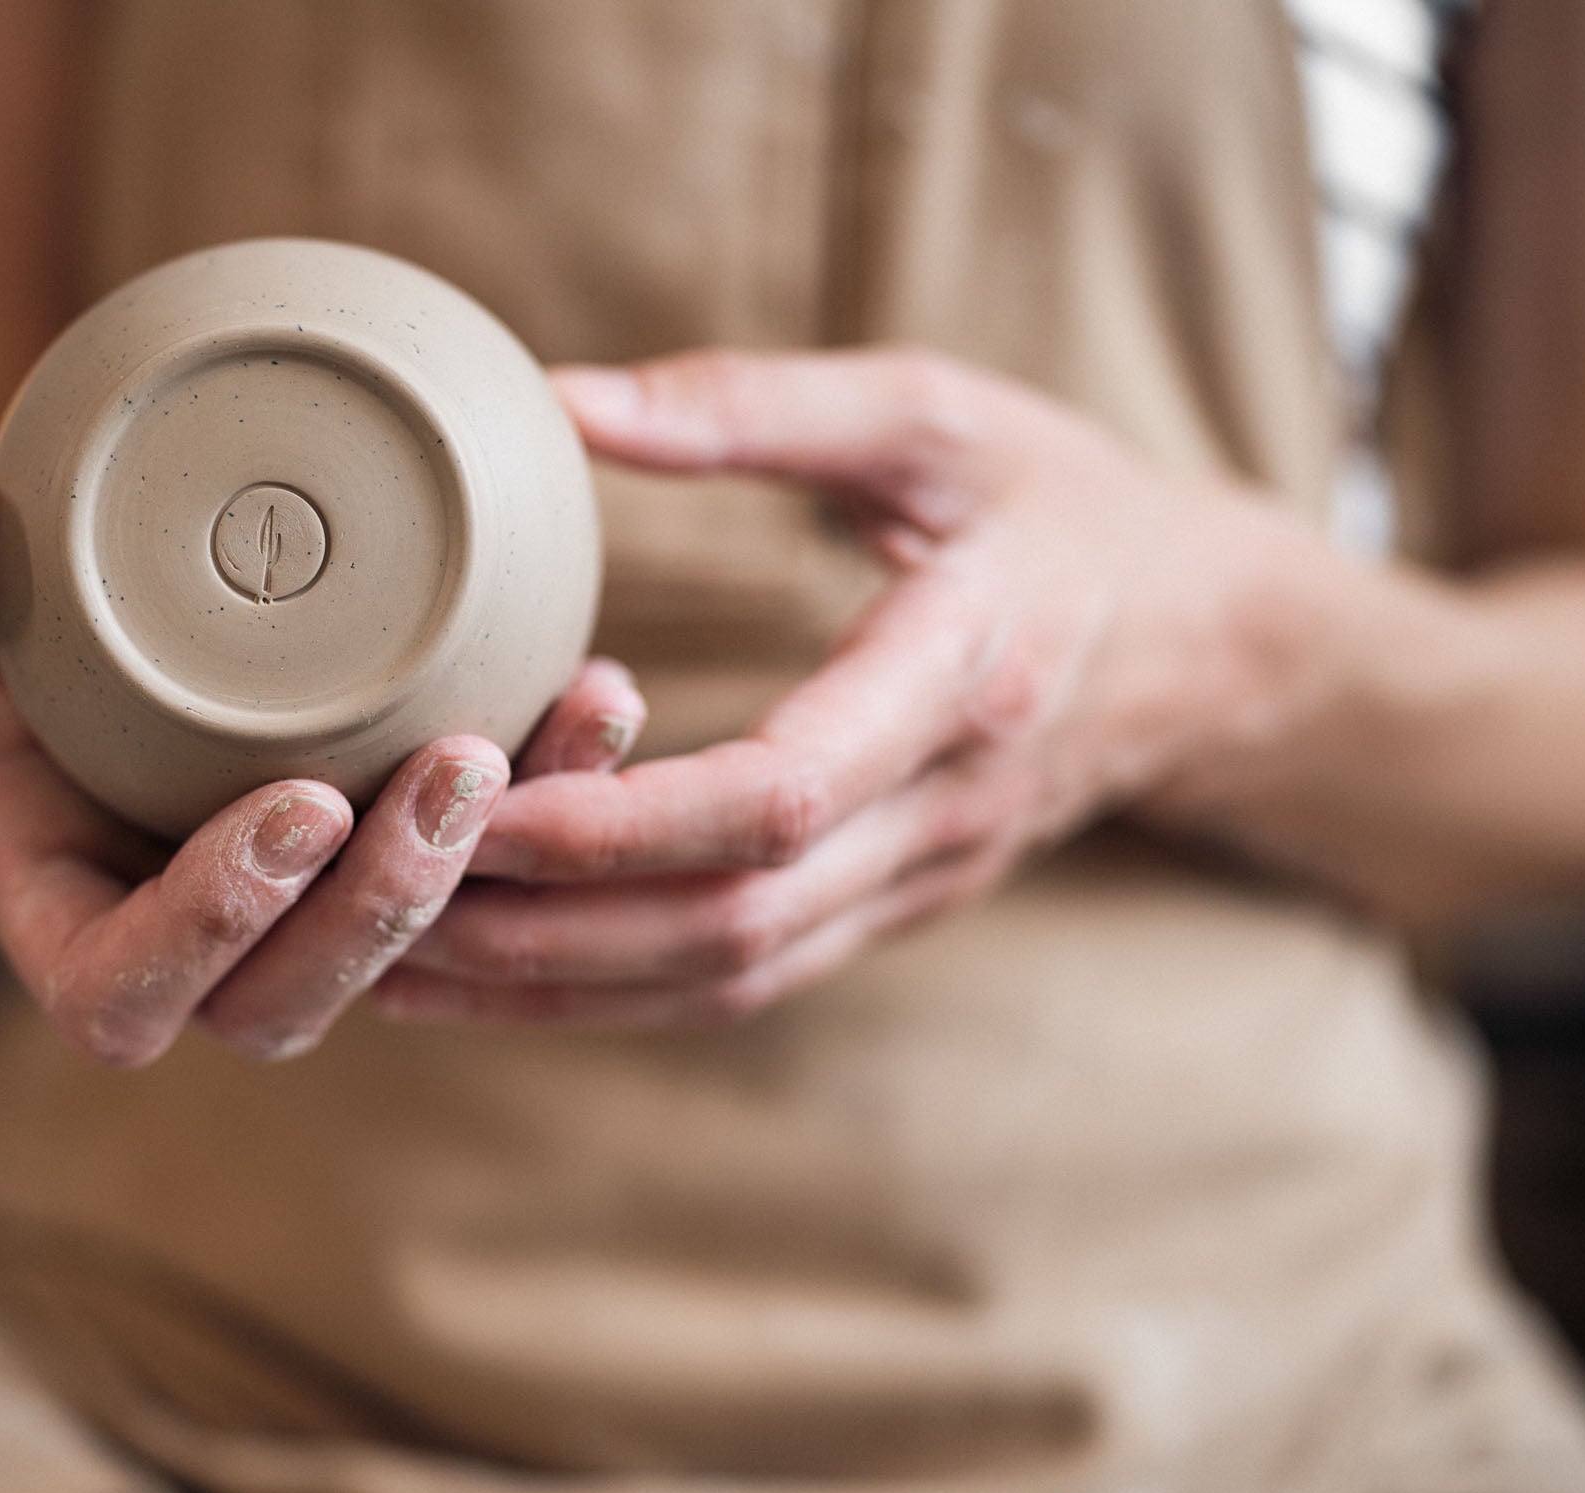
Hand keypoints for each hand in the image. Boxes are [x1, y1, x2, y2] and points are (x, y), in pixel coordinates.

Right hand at [0, 452, 648, 1064]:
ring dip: (479, 869)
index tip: (296, 805)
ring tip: (543, 732)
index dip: (207, 929)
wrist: (121, 615)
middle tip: (458, 769)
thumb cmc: (22, 604)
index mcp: (61, 909)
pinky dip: (551, 800)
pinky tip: (602, 692)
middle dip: (380, 906)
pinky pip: (480, 890)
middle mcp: (183, 950)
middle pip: (282, 1009)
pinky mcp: (382, 883)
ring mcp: (293, 930)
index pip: (117, 993)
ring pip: (401, 969)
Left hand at [380, 348, 1296, 1026]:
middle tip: (380, 892)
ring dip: (554, 986)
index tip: (470, 802)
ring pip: (724, 975)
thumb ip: (758, 403)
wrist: (1205, 646)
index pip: (785, 790)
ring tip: (392, 958)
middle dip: (546, 926)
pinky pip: (739, 983)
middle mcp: (941, 806)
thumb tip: (566, 401)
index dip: (621, 819)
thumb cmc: (1062, 506)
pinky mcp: (888, 912)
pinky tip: (489, 985)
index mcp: (965, 672)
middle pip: (730, 915)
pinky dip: (606, 998)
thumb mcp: (937, 414)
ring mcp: (919, 880)